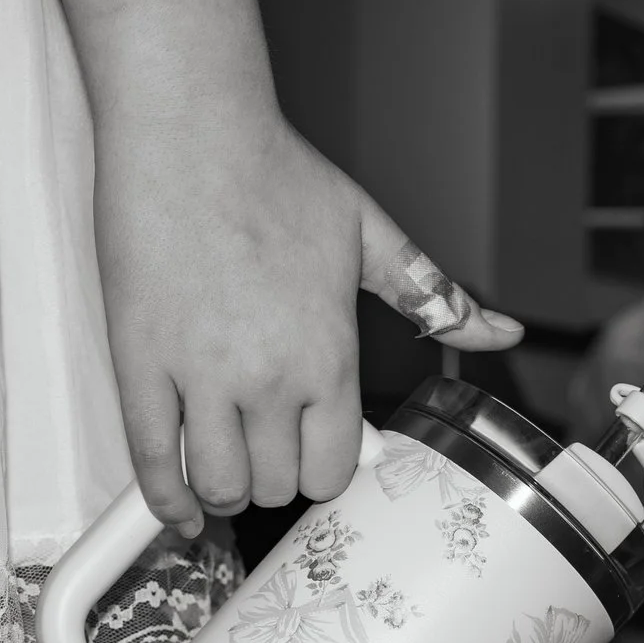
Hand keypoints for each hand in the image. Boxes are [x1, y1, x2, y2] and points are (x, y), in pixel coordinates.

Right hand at [93, 118, 522, 535]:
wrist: (190, 131)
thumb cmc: (276, 174)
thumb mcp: (371, 236)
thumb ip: (432, 296)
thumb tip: (502, 332)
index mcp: (329, 355)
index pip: (334, 468)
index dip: (322, 469)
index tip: (310, 453)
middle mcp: (269, 377)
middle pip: (275, 486)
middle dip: (271, 478)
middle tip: (262, 453)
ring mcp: (199, 375)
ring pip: (216, 485)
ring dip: (221, 491)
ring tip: (222, 466)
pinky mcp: (140, 364)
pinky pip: (151, 462)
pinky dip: (165, 501)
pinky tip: (179, 511)